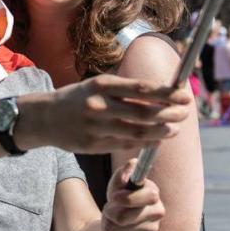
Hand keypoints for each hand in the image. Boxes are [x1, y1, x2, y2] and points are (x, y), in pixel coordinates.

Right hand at [20, 76, 190, 154]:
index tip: (184, 96)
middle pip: (143, 112)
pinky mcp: (92, 145)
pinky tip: (155, 141)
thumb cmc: (77, 98)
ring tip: (174, 130)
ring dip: (159, 132)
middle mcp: (99, 105)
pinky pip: (124, 145)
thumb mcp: (97, 85)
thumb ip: (125, 90)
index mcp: (102, 85)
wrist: (44, 117)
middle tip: (185, 113)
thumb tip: (160, 94)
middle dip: (168, 114)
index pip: (141, 89)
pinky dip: (143, 144)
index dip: (166, 94)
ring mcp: (95, 127)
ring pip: (136, 132)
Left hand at [100, 161, 163, 230]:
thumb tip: (128, 171)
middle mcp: (157, 211)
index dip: (124, 198)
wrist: (119, 217)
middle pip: (123, 217)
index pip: (145, 197)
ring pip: (117, 229)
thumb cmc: (120, 194)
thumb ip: (123, 171)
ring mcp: (153, 229)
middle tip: (109, 208)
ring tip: (112, 218)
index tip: (114, 197)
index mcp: (153, 192)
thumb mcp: (118, 180)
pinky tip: (117, 230)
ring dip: (108, 223)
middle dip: (109, 212)